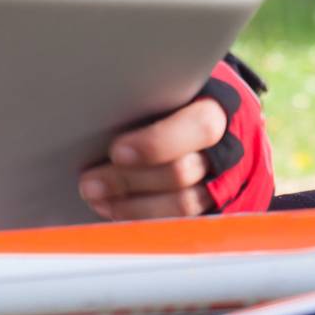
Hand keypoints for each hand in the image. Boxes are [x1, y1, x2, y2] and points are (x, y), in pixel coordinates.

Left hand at [78, 97, 227, 220]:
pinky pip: (177, 223)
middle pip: (181, 172)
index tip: (117, 151)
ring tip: (96, 197)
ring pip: (182, 205)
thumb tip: (101, 99)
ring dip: (132, 205)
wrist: (207, 129)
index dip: (157, 143)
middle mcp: (223, 152)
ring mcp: (217, 184)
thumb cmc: (176, 103)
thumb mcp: (170, 91)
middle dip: (130, 179)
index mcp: (217, 111)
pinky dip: (141, 219)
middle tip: (90, 181)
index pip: (200, 128)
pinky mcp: (206, 209)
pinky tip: (113, 210)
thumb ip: (150, 95)